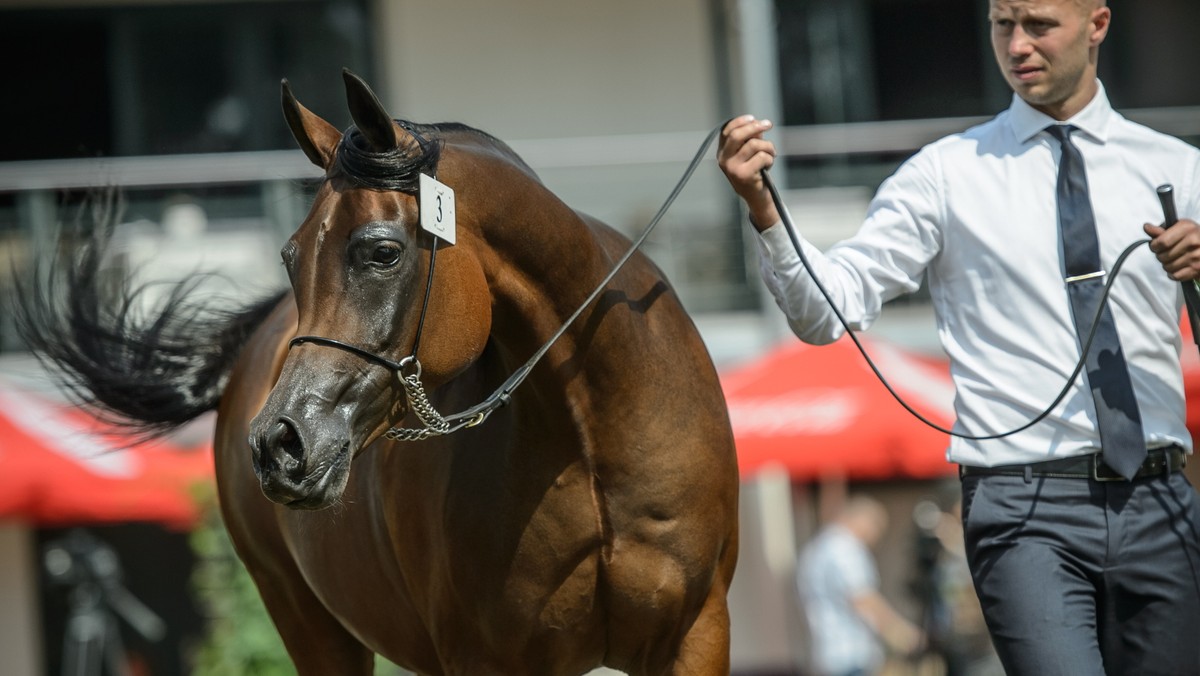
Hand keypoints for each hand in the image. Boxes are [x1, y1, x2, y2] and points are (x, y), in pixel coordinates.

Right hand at [717, 115, 779, 230]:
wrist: (756, 197)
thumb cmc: (754, 173)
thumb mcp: (748, 155)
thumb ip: (750, 139)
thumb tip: (758, 126)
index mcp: (722, 153)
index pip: (727, 131)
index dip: (740, 121)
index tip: (754, 118)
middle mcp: (724, 160)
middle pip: (737, 135)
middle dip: (755, 127)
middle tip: (769, 124)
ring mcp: (732, 168)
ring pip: (754, 144)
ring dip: (768, 146)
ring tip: (771, 154)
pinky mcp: (744, 175)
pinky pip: (762, 156)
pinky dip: (770, 159)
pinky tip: (768, 166)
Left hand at [1144, 218, 1199, 280]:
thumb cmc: (1194, 236)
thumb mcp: (1180, 228)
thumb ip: (1161, 230)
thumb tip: (1146, 227)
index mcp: (1187, 228)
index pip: (1161, 242)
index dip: (1154, 246)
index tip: (1155, 246)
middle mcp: (1193, 241)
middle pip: (1162, 256)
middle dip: (1160, 256)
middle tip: (1166, 253)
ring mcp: (1196, 256)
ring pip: (1167, 267)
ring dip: (1167, 265)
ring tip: (1173, 260)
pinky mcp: (1198, 269)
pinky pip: (1176, 276)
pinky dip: (1174, 274)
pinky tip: (1179, 267)